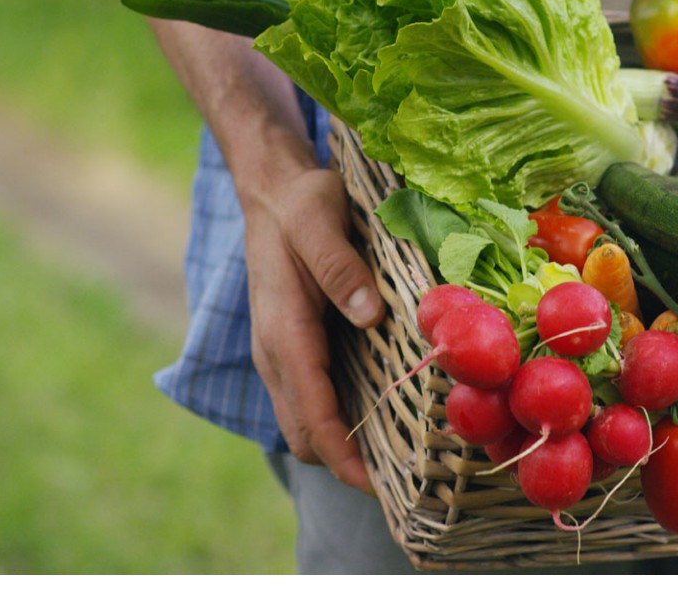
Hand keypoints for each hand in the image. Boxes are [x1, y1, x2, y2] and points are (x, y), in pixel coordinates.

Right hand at [244, 166, 383, 492]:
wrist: (272, 190)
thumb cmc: (300, 202)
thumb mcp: (319, 219)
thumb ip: (338, 266)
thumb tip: (368, 315)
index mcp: (283, 331)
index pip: (310, 414)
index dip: (343, 457)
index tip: (379, 487)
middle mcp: (275, 353)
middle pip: (304, 434)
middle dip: (345, 465)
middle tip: (404, 478)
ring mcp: (280, 354)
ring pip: (305, 422)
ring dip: (342, 447)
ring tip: (399, 458)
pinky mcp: (293, 347)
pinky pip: (311, 400)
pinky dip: (338, 421)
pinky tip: (381, 415)